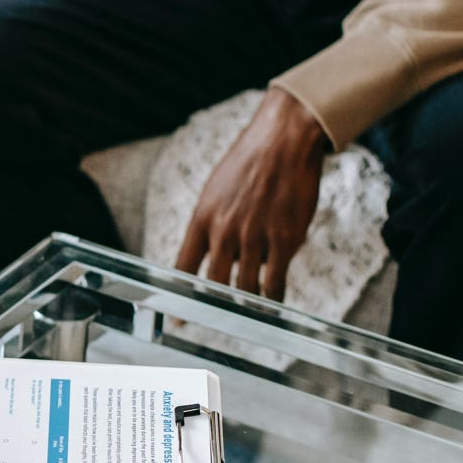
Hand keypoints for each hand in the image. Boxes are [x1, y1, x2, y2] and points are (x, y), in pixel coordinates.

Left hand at [174, 88, 329, 299]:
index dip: (180, 296)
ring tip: (248, 316)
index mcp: (202, 218)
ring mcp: (255, 237)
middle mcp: (224, 231)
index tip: (178, 317)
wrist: (284, 140)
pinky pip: (275, 282)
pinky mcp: (284, 239)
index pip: (183, 267)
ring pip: (245, 288)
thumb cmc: (249, 162)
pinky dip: (273, 298)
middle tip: (218, 322)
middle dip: (214, 308)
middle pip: (214, 285)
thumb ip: (211, 223)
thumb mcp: (216, 190)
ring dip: (247, 305)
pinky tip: (273, 305)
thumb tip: (210, 253)